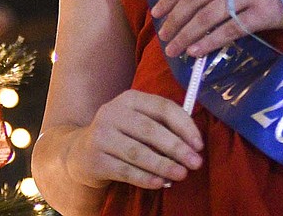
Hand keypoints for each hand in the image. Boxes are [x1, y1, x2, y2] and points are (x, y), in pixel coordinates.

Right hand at [67, 89, 202, 189]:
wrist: (83, 152)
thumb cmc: (123, 135)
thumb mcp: (138, 121)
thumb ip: (163, 126)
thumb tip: (193, 144)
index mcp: (130, 98)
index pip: (162, 107)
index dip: (184, 126)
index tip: (199, 144)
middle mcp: (113, 112)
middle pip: (150, 130)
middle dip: (177, 148)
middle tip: (196, 163)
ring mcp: (101, 135)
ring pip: (137, 152)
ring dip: (163, 165)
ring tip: (181, 174)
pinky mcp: (95, 159)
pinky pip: (125, 171)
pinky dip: (145, 178)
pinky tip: (160, 183)